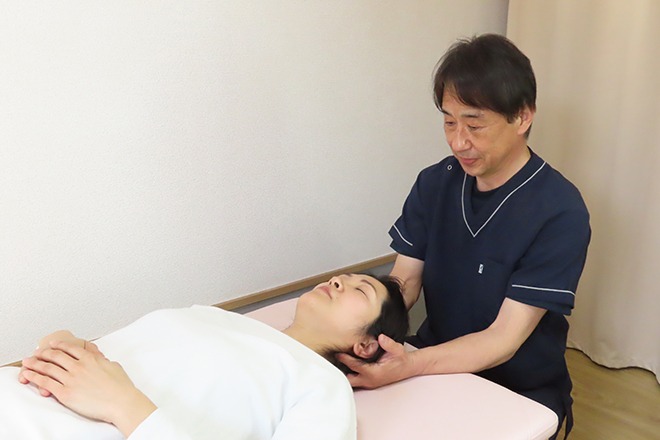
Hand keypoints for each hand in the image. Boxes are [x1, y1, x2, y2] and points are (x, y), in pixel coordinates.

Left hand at [20, 340, 155, 435]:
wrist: (121, 402)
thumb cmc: (121, 387)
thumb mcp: (113, 366)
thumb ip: (102, 360)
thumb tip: (99, 357)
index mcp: (90, 359)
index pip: (70, 348)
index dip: (59, 345)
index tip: (52, 344)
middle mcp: (79, 366)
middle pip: (56, 356)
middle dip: (44, 353)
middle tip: (37, 352)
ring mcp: (71, 379)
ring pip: (48, 368)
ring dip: (35, 364)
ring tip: (28, 362)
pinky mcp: (66, 393)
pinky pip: (45, 383)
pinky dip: (35, 378)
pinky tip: (29, 375)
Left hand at [336, 334, 416, 388]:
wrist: (408, 367)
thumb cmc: (401, 359)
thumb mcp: (397, 349)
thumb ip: (389, 344)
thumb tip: (381, 338)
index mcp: (374, 373)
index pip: (355, 366)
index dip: (345, 359)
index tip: (338, 353)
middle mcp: (370, 380)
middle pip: (349, 380)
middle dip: (341, 371)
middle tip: (334, 361)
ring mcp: (370, 383)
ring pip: (352, 381)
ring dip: (345, 373)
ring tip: (338, 363)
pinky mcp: (370, 383)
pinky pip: (356, 381)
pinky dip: (350, 374)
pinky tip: (347, 366)